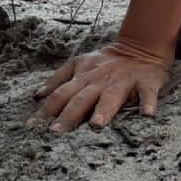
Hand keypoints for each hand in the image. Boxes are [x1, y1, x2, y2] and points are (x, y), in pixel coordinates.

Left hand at [36, 37, 172, 132]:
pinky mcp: (146, 83)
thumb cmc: (106, 63)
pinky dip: (147, 104)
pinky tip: (147, 115)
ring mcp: (122, 82)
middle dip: (68, 115)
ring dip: (103, 110)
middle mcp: (99, 80)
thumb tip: (37, 96)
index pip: (59, 95)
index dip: (45, 111)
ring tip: (97, 125)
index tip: (32, 128)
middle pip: (81, 99)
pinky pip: (147, 94)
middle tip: (56, 133)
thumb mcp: (79, 65)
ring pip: (111, 97)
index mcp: (83, 77)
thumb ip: (58, 80)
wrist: (140, 47)